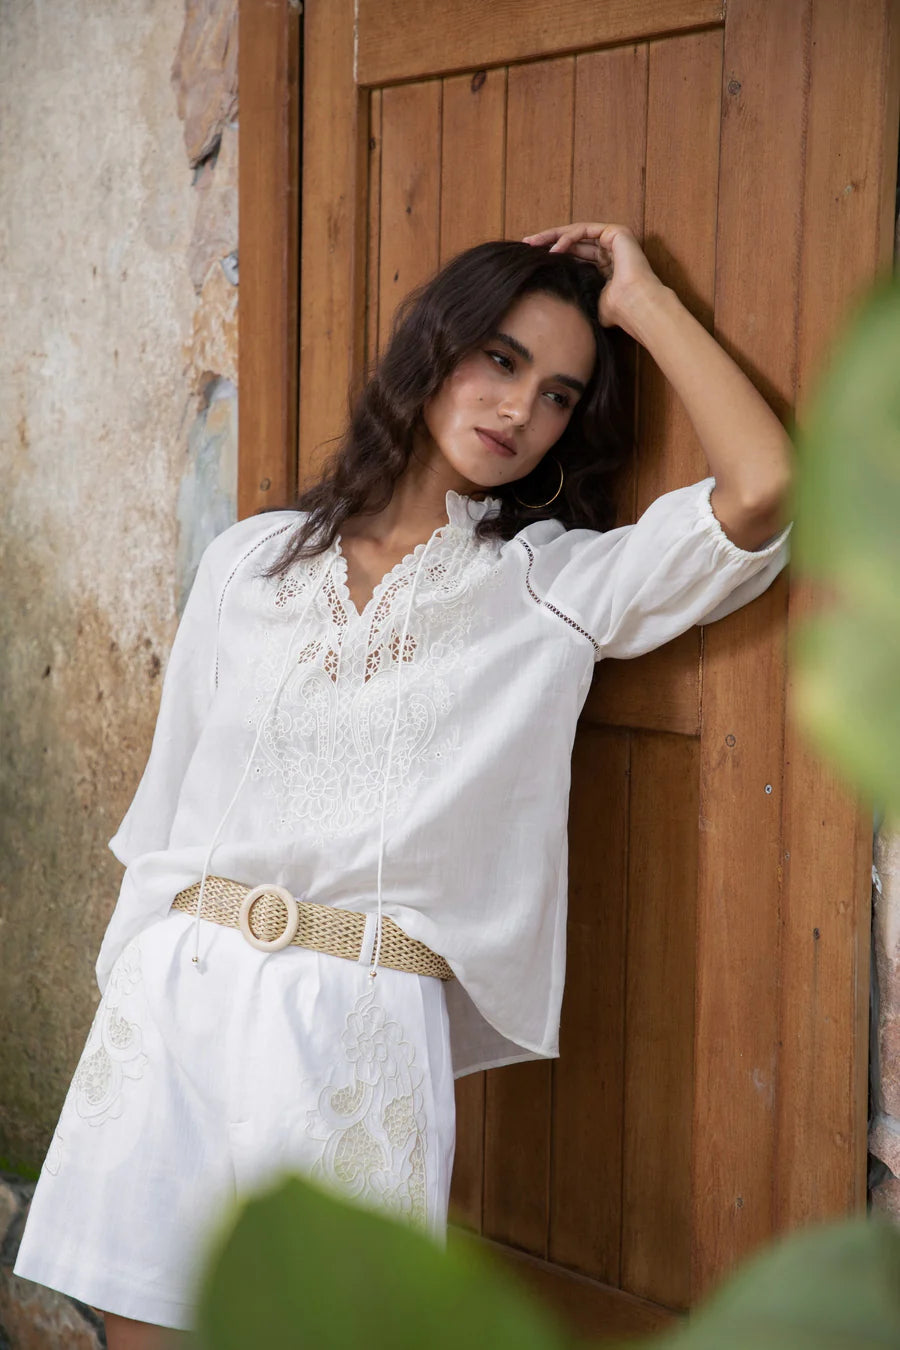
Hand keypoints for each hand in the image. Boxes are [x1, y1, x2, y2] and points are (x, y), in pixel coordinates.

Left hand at [522, 221, 666, 335]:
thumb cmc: (617, 311)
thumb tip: (561, 303)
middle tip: (527, 243)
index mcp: (606, 267)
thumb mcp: (590, 301)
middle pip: (574, 241)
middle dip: (548, 241)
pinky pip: (585, 230)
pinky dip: (568, 237)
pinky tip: (554, 249)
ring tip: (533, 244)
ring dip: (553, 236)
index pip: (576, 255)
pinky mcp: (617, 232)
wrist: (634, 307)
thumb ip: (578, 293)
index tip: (533, 258)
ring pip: (577, 232)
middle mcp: (611, 251)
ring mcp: (615, 240)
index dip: (555, 255)